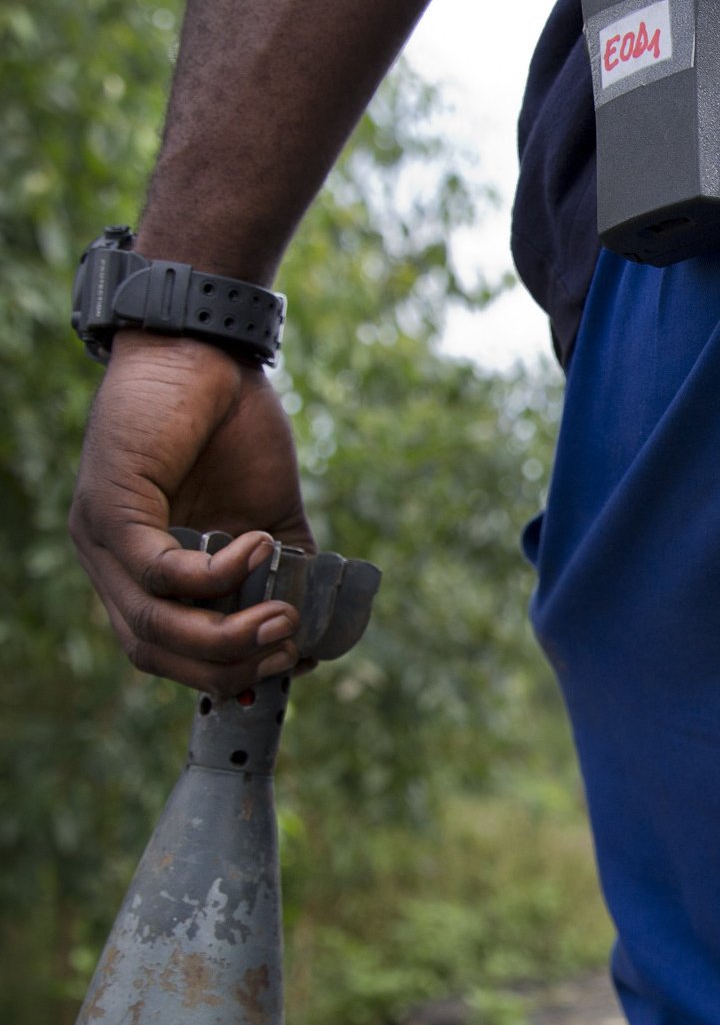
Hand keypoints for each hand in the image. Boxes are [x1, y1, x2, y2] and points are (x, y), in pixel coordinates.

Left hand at [70, 333, 314, 692]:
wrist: (202, 351)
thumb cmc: (231, 425)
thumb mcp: (266, 513)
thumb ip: (282, 570)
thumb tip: (314, 633)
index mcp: (141, 570)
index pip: (165, 650)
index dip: (222, 673)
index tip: (285, 665)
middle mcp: (107, 564)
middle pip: (153, 653)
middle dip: (228, 668)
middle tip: (287, 647)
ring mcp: (100, 539)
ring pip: (152, 624)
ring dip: (225, 635)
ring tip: (281, 618)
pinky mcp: (109, 507)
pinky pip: (160, 570)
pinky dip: (218, 572)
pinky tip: (256, 544)